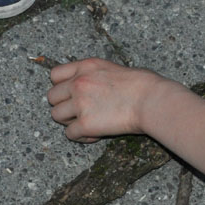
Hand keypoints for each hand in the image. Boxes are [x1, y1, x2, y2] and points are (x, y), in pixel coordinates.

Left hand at [46, 58, 165, 142]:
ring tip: (87, 124)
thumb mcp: (115, 69)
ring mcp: (80, 103)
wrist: (152, 100)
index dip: (61, 86)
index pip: (55, 75)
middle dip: (64, 105)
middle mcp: (78, 83)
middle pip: (52, 97)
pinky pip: (70, 134)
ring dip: (69, 122)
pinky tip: (95, 135)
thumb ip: (96, 76)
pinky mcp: (85, 124)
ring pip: (56, 116)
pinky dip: (81, 137)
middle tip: (79, 112)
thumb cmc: (144, 85)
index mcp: (86, 66)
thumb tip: (94, 87)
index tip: (71, 94)